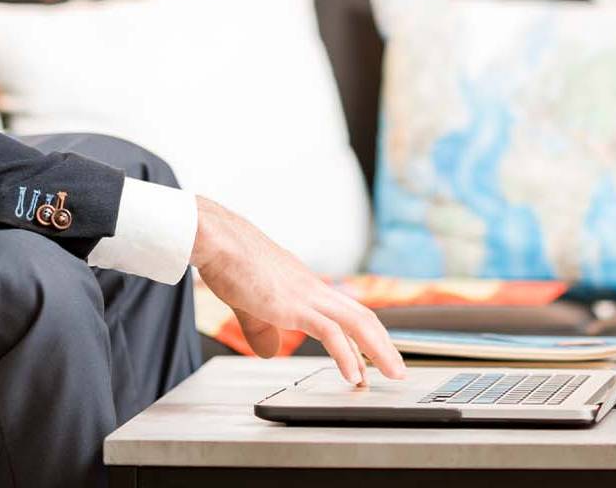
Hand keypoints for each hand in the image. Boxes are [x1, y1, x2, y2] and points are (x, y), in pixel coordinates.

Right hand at [190, 195, 405, 385]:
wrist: (218, 240)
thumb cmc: (230, 262)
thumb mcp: (249, 303)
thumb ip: (262, 328)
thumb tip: (269, 352)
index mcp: (307, 286)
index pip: (348, 311)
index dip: (365, 335)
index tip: (375, 355)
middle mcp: (314, 289)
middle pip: (363, 316)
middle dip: (384, 345)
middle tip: (397, 369)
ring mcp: (307, 296)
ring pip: (357, 323)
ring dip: (378, 351)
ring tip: (391, 374)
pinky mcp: (294, 305)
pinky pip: (330, 333)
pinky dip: (346, 356)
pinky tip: (353, 375)